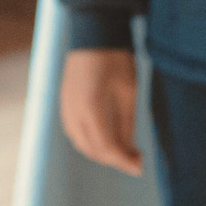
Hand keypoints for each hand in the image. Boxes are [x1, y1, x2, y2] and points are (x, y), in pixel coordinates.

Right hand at [60, 46, 142, 174]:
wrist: (94, 37)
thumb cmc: (116, 63)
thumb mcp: (129, 96)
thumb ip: (127, 128)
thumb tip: (133, 155)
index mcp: (92, 109)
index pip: (107, 148)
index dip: (125, 162)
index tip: (142, 167)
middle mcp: (74, 112)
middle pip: (92, 150)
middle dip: (114, 159)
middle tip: (136, 159)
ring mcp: (65, 107)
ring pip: (80, 144)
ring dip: (101, 152)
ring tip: (123, 149)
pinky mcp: (64, 103)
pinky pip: (74, 132)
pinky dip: (89, 141)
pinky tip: (106, 136)